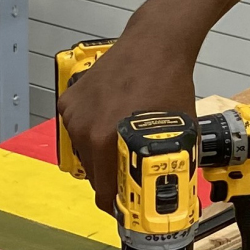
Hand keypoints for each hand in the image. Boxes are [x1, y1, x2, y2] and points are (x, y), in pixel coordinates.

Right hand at [58, 27, 196, 211]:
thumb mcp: (179, 133)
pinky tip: (113, 122)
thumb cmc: (169, 83)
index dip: (118, 205)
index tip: (128, 206)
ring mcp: (74, 114)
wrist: (154, 44)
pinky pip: (78, 131)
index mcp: (107, 140)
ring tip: (125, 142)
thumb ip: (173, 166)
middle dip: (112, 179)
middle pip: (94, 176)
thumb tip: (176, 193)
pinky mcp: (70, 101)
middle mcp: (85, 129)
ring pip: (85, 153)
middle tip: (132, 173)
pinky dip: (92, 132)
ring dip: (102, 156)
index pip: (103, 193)